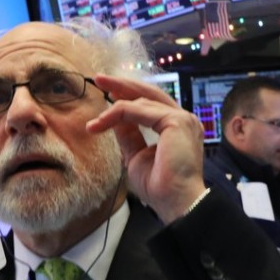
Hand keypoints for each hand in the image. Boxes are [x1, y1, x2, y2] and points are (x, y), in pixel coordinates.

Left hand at [86, 74, 206, 222]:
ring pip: (142, 101)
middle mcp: (183, 119)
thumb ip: (129, 135)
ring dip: (115, 106)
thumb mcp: (136, 155)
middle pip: (150, 93)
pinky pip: (141, 110)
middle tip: (99, 79)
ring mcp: (183, 118)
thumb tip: (114, 119)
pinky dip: (119, 113)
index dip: (128, 96)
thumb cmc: (159, 186)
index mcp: (177, 128)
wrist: (174, 201)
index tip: (107, 94)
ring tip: (96, 115)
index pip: (151, 104)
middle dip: (123, 85)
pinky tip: (103, 122)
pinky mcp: (177, 121)